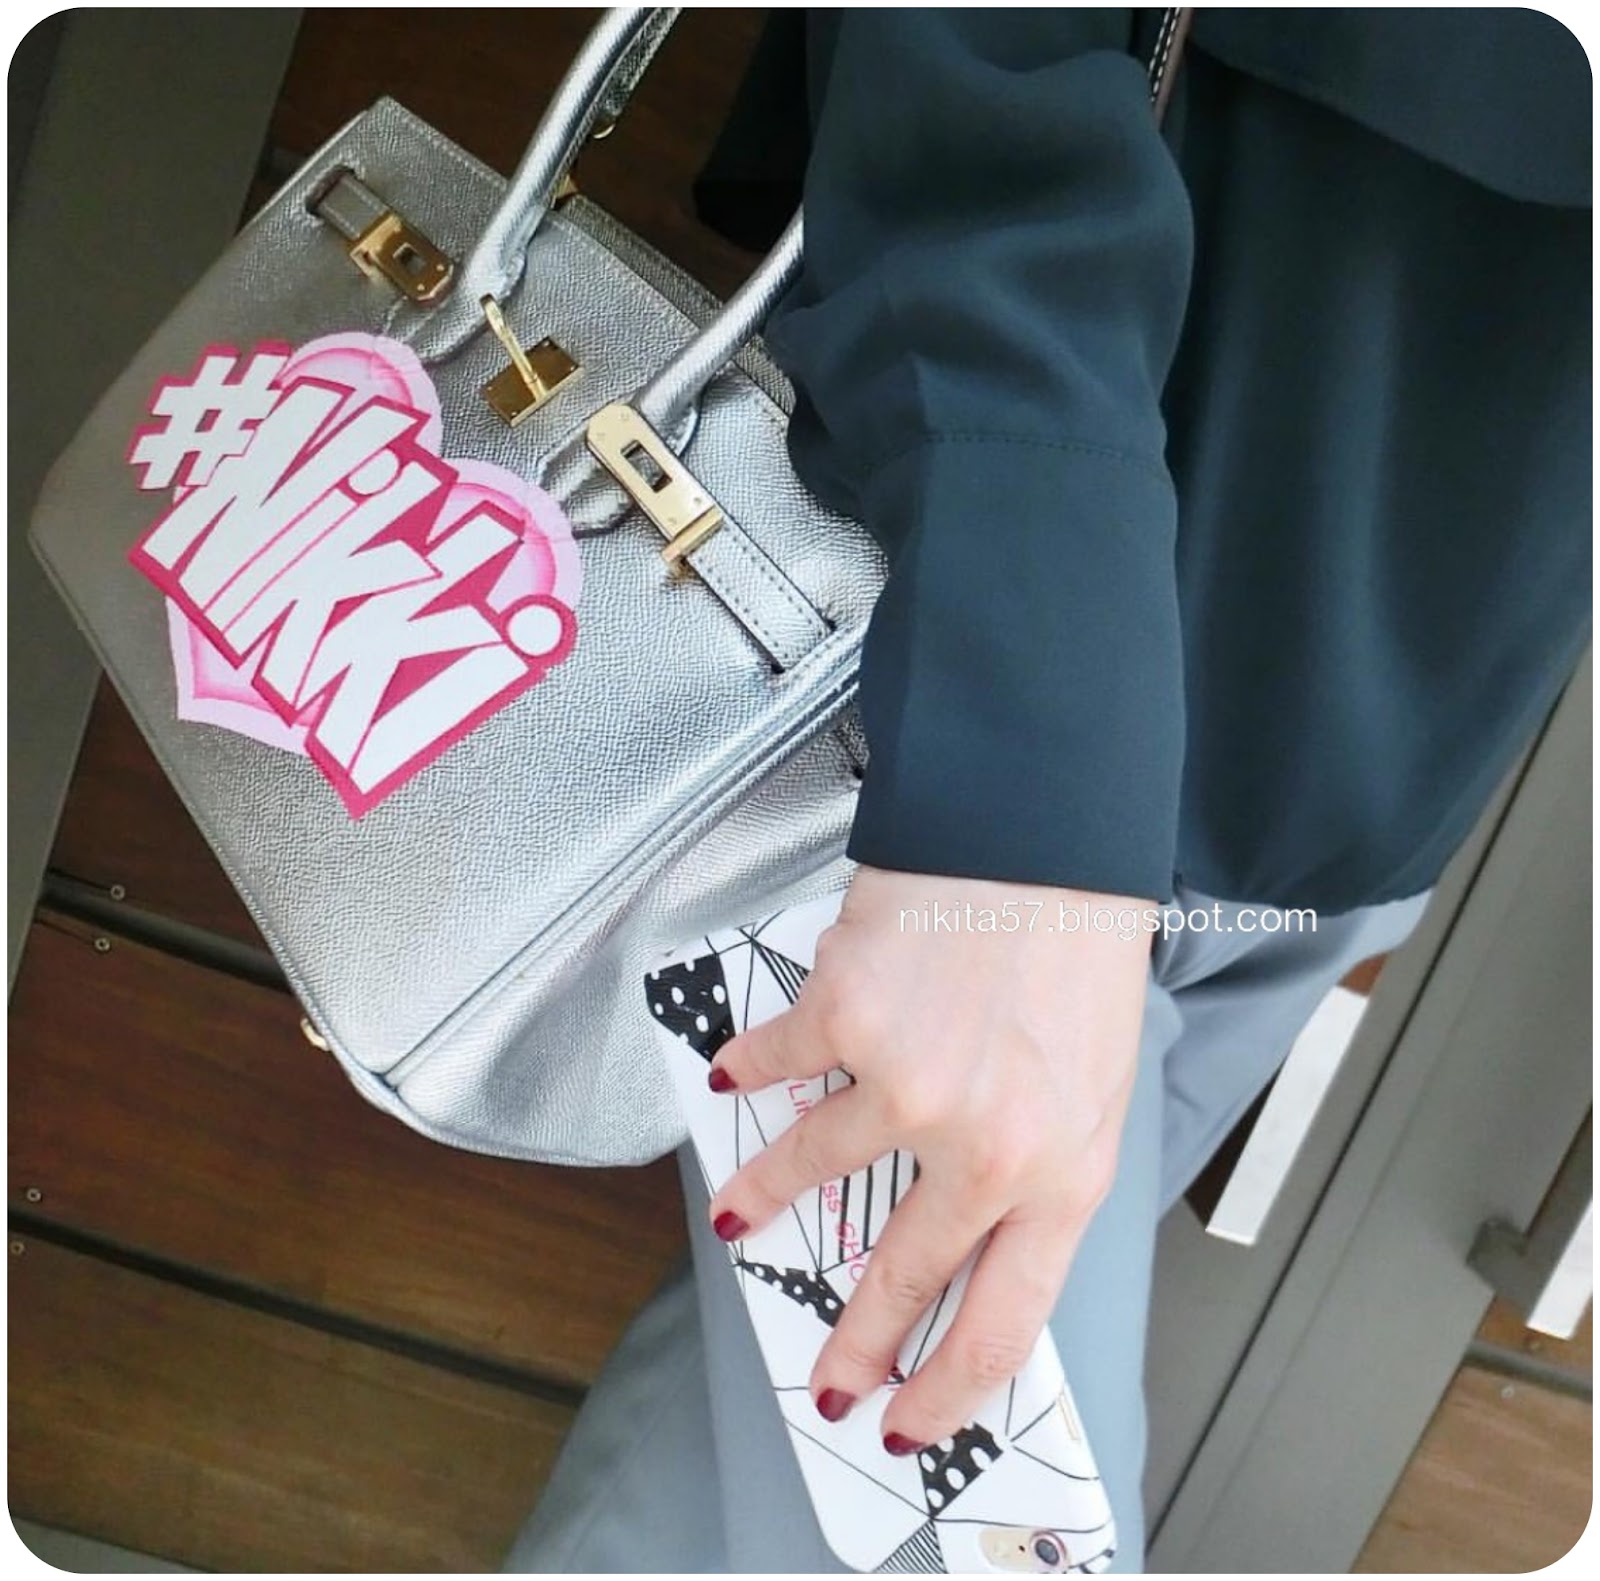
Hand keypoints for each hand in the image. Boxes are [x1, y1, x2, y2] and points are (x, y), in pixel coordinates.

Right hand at [705, 865, 1150, 1454]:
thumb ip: (1036, 1167)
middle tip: (825, 1379)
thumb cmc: (1078, 952)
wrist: (1046, 837)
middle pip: (901, 1277)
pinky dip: (748, 1072)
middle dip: (853, 1342)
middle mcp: (985, 1150)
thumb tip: (966, 1229)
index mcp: (1064, 1174)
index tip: (906, 1421)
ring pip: (812, 1171)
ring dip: (765, 1197)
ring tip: (738, 1215)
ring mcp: (907, 1090)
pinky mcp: (846, 1021)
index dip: (945, 1391)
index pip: (1002, 1324)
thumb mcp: (1093, 1086)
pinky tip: (735, 1076)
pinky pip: (777, 1066)